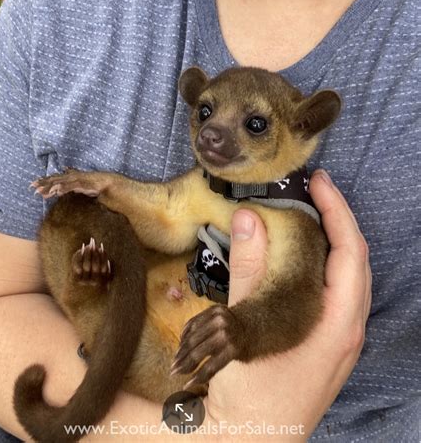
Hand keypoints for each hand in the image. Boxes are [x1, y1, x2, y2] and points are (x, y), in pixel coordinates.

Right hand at [203, 169, 371, 439]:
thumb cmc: (251, 391)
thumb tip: (248, 218)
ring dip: (331, 243)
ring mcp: (339, 338)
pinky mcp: (325, 344)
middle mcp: (348, 329)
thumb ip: (249, 270)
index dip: (337, 211)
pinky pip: (333, 294)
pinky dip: (320, 267)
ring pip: (347, 278)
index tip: (318, 182)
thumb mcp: (244, 327)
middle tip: (311, 192)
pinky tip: (299, 260)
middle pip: (355, 261)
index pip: (350, 252)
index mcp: (338, 323)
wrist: (252, 440)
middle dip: (337, 220)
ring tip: (307, 217)